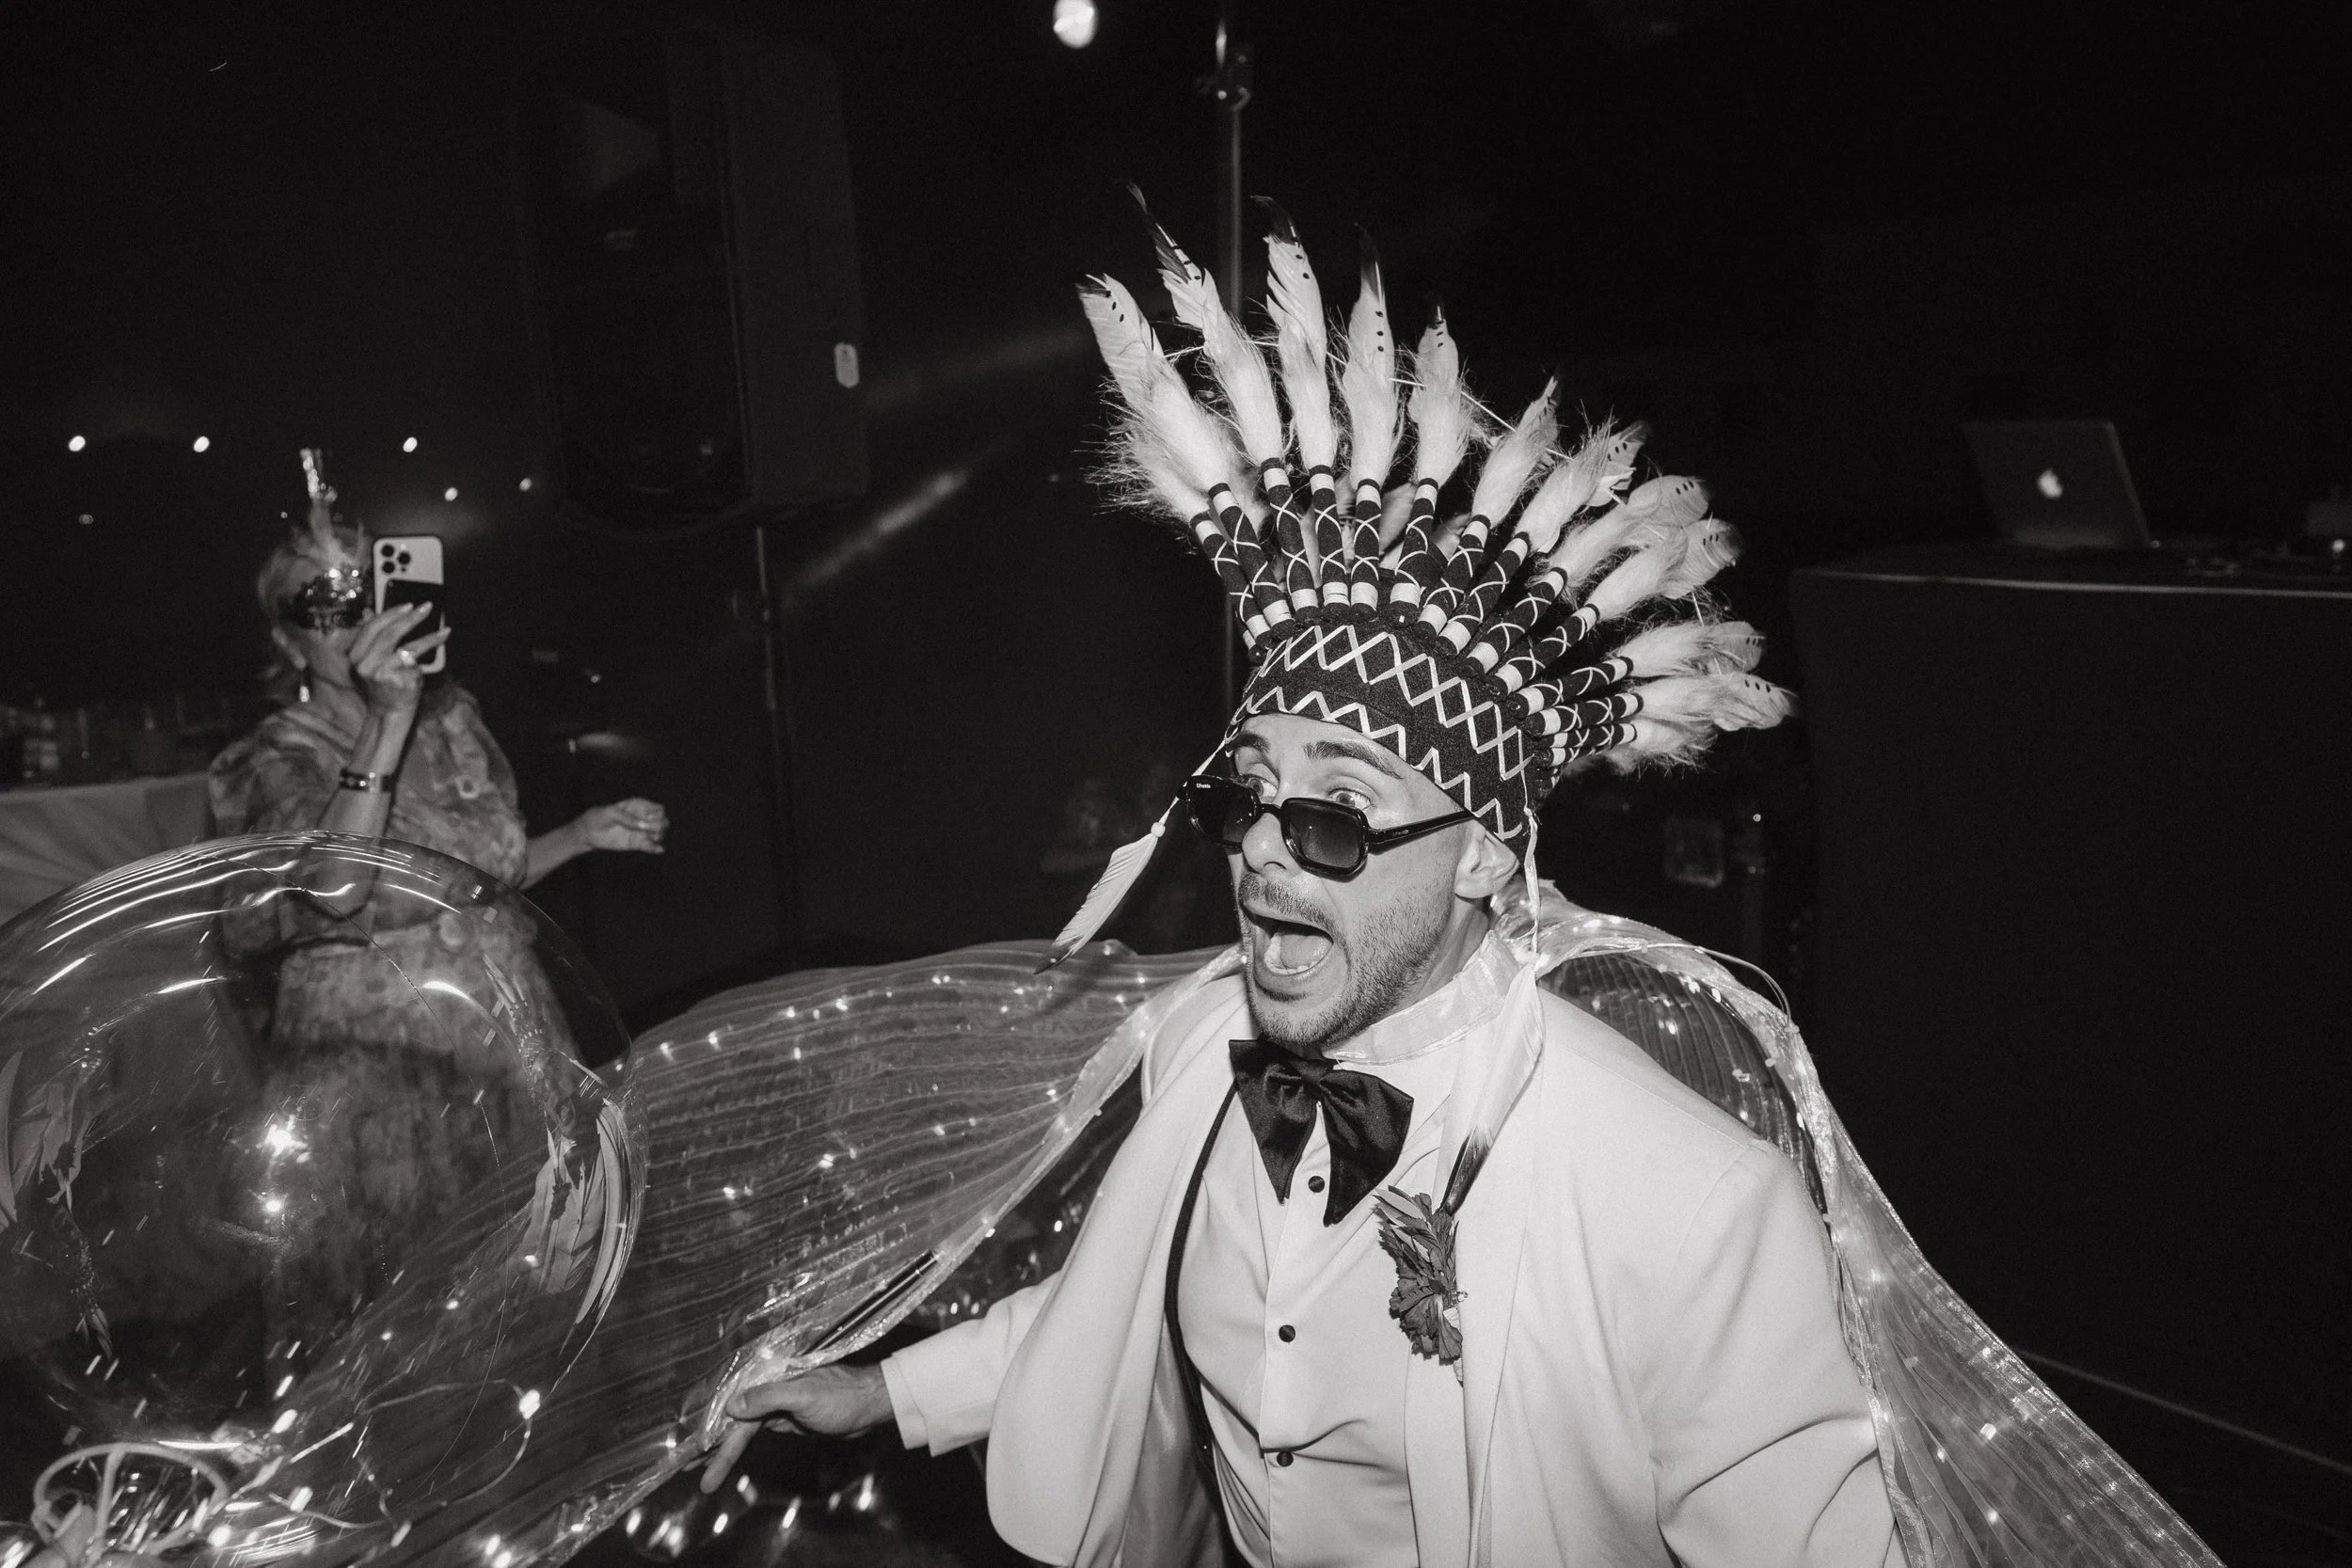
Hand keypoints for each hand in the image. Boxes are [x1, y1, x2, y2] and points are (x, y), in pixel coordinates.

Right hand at [349, 605, 445, 717]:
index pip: (372, 627)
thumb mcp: (373, 662)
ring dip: (430, 638)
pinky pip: (415, 665)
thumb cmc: (384, 685)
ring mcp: (380, 673)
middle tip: (427, 608)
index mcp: (354, 655)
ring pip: (408, 648)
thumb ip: (375, 640)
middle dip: (410, 618)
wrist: (388, 714)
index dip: (391, 614)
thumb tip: (374, 613)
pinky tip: (428, 668)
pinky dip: (425, 664)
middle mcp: (364, 664)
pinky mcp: (396, 681)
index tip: (408, 605)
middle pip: (389, 634)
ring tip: (445, 631)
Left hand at [576, 798, 666, 853]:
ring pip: (659, 834)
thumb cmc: (599, 817)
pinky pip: (650, 847)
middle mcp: (643, 818)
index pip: (659, 809)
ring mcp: (641, 831)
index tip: (647, 819)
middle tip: (648, 831)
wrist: (589, 832)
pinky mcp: (636, 844)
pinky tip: (658, 850)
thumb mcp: (611, 813)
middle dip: (660, 827)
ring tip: (647, 839)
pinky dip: (655, 849)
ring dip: (657, 837)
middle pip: (663, 822)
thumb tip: (644, 825)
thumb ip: (628, 818)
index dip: (657, 815)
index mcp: (639, 806)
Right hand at [698, 1364, 891, 1492]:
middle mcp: (767, 1387)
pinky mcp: (785, 1418)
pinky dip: (739, 1444)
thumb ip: (768, 1397)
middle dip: (710, 1445)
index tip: (690, 1449)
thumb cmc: (842, 1395)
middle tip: (686, 1469)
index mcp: (768, 1376)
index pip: (731, 1405)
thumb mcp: (804, 1395)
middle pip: (732, 1420)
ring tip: (700, 1471)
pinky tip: (725, 1453)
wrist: (871, 1405)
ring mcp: (776, 1404)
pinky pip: (754, 1432)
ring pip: (741, 1429)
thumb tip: (731, 1406)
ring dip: (722, 1448)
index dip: (710, 1429)